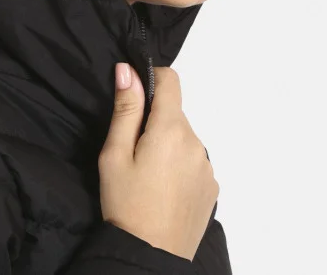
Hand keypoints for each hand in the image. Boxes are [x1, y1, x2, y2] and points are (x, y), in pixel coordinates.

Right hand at [98, 62, 218, 260]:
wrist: (150, 257)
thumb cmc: (126, 204)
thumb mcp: (114, 155)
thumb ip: (126, 109)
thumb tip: (128, 70)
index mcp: (171, 130)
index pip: (171, 81)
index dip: (151, 79)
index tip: (135, 97)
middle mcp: (196, 142)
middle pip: (175, 114)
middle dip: (154, 122)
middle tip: (132, 152)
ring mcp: (207, 166)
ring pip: (184, 138)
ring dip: (167, 144)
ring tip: (148, 176)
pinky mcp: (212, 186)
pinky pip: (194, 161)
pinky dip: (179, 165)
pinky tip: (164, 190)